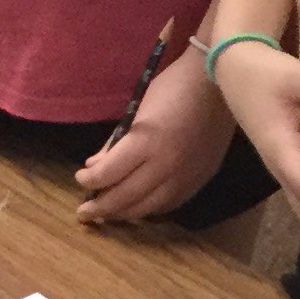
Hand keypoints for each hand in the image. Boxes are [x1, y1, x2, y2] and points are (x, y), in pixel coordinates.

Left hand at [74, 48, 234, 224]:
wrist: (218, 83)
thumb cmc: (173, 87)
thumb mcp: (137, 109)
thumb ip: (116, 142)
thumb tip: (95, 168)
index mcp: (146, 141)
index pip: (109, 174)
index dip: (90, 181)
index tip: (80, 179)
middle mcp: (166, 164)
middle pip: (127, 197)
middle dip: (101, 208)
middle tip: (84, 213)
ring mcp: (186, 175)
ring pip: (149, 207)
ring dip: (125, 213)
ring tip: (108, 215)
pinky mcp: (201, 178)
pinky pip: (171, 203)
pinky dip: (151, 208)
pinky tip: (138, 207)